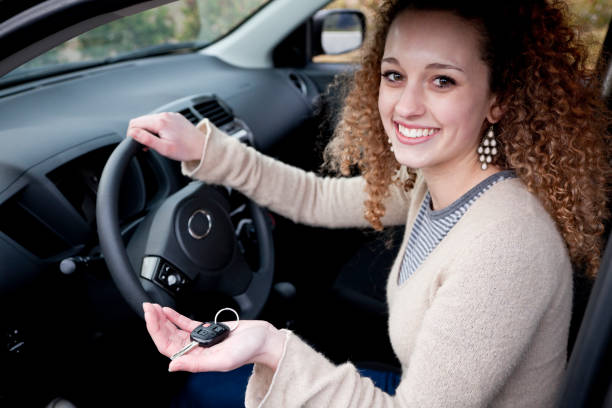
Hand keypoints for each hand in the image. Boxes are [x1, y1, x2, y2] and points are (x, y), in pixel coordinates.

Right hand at [127, 112, 205, 161]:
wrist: (203, 146)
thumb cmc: (186, 149)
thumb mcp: (164, 148)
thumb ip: (146, 139)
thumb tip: (132, 132)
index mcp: (160, 122)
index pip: (135, 123)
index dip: (132, 134)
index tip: (138, 144)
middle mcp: (165, 115)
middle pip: (142, 120)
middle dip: (140, 132)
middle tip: (147, 146)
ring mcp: (171, 115)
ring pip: (150, 120)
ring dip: (149, 130)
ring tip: (157, 143)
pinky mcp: (175, 117)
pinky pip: (160, 120)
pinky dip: (158, 128)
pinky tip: (164, 137)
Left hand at [143, 303, 285, 372]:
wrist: (264, 338)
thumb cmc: (249, 350)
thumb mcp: (223, 359)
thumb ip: (197, 364)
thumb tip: (172, 366)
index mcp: (197, 359)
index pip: (168, 347)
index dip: (156, 332)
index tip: (151, 317)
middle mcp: (196, 350)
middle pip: (168, 337)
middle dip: (156, 322)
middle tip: (148, 307)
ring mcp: (201, 339)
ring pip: (174, 330)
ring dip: (163, 319)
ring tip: (153, 308)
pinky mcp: (207, 329)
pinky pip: (186, 324)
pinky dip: (175, 317)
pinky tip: (167, 311)